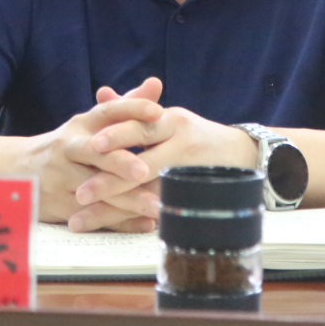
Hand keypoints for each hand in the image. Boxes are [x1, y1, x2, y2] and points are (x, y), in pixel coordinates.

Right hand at [23, 79, 163, 231]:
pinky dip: (120, 222)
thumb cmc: (69, 145)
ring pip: (96, 190)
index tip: (157, 111)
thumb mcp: (91, 124)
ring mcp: (61, 178)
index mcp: (81, 125)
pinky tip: (144, 224)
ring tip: (156, 205)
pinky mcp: (59, 206)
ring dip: (127, 200)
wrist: (15, 170)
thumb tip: (156, 83)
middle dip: (120, 162)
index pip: (107, 112)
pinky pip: (93, 215)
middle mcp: (69, 148)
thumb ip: (126, 106)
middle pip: (96, 154)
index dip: (131, 109)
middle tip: (146, 170)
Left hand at [68, 83, 258, 231]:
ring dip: (112, 210)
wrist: (243, 154)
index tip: (91, 145)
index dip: (117, 135)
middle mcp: (182, 147)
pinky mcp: (192, 198)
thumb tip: (101, 94)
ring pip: (147, 195)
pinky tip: (112, 231)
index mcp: (172, 122)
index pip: (142, 127)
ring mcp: (189, 176)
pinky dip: (134, 222)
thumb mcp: (166, 117)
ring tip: (80, 219)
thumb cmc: (193, 135)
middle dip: (110, 181)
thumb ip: (133, 108)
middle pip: (144, 164)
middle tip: (80, 192)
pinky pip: (160, 212)